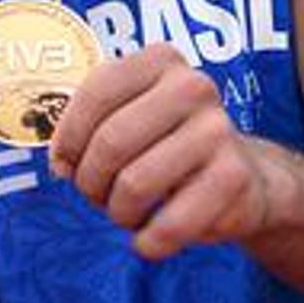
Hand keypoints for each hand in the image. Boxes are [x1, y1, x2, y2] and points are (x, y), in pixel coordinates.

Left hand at [48, 43, 272, 259]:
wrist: (241, 176)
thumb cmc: (166, 144)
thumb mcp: (127, 118)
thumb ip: (85, 127)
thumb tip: (61, 164)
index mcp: (159, 60)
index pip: (95, 93)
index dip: (68, 138)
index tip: (65, 164)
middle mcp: (192, 86)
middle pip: (111, 142)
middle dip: (90, 181)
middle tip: (97, 196)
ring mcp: (217, 130)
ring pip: (134, 184)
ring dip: (119, 212)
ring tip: (127, 213)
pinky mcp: (234, 177)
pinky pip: (171, 223)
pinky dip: (149, 242)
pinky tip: (148, 240)